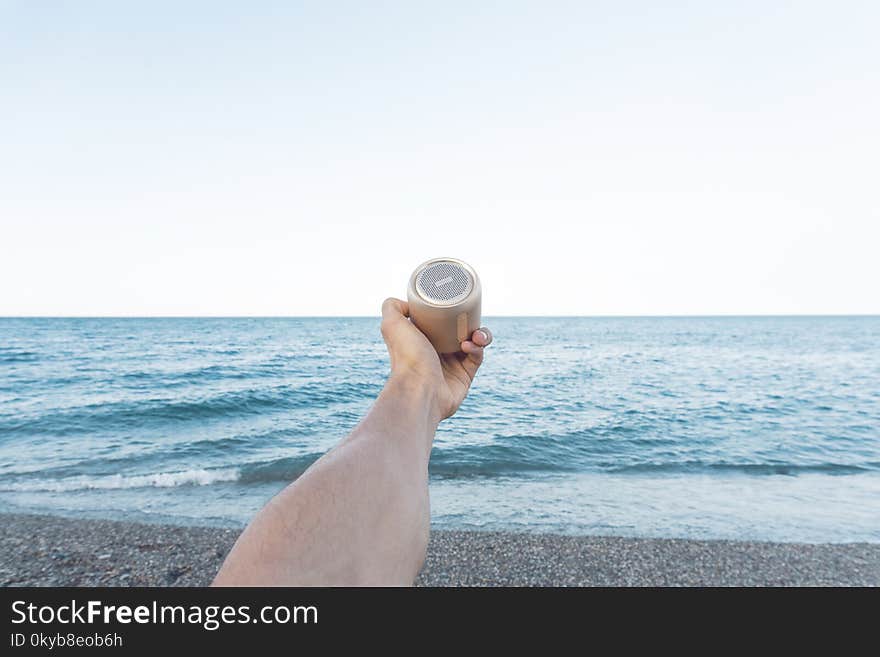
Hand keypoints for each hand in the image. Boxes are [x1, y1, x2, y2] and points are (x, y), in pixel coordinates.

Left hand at [380, 297, 492, 420]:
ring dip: (480, 335)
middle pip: (460, 330)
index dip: (452, 310)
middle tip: (472, 319)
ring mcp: (451, 364)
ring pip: (473, 342)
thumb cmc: (406, 357)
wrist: (419, 390)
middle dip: (471, 322)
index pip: (441, 320)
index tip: (458, 303)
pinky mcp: (464, 376)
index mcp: (422, 338)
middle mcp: (436, 351)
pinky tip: (469, 346)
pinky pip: (477, 357)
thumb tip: (407, 303)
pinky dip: (477, 349)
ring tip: (476, 335)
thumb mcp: (392, 324)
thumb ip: (391, 306)